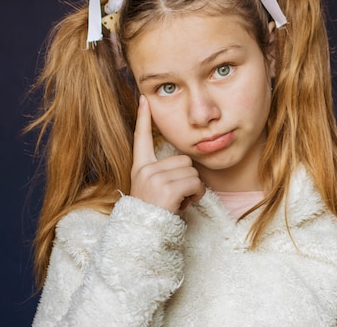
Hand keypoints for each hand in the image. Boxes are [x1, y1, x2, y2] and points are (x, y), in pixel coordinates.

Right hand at [130, 96, 205, 212]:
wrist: (144, 236)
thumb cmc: (154, 215)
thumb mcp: (153, 191)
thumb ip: (164, 174)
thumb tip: (186, 165)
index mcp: (140, 168)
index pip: (141, 139)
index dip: (143, 118)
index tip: (144, 100)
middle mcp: (145, 170)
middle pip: (183, 160)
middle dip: (187, 178)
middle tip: (176, 197)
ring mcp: (154, 178)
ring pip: (192, 171)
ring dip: (193, 189)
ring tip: (178, 202)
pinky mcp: (166, 187)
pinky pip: (195, 183)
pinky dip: (196, 195)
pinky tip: (182, 205)